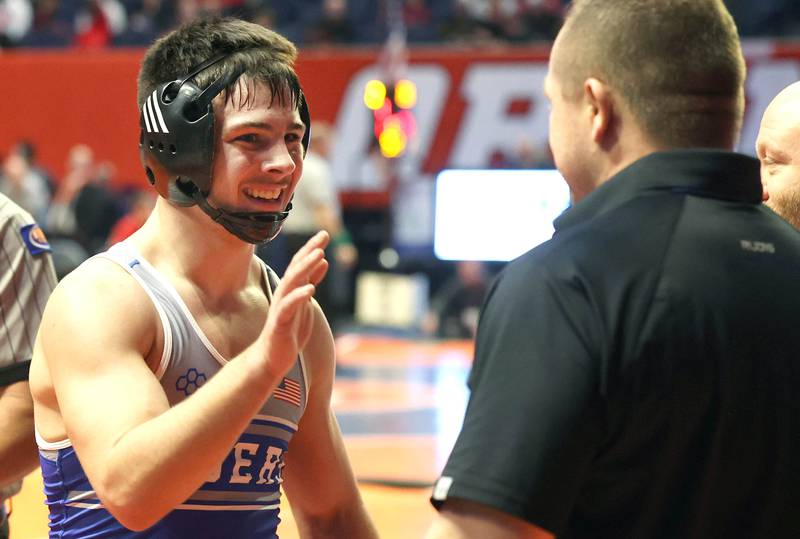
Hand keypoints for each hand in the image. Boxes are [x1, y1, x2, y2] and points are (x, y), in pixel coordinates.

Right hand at [259, 231, 329, 379]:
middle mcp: (284, 294)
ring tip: (319, 255)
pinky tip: (311, 289)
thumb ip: (311, 282)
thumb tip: (324, 261)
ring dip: (305, 268)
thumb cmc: (288, 330)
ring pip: (291, 283)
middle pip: (296, 268)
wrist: (271, 358)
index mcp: (291, 290)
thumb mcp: (305, 302)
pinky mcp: (279, 323)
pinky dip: (298, 296)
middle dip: (309, 251)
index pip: (300, 264)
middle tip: (323, 236)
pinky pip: (288, 307)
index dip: (311, 249)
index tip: (324, 234)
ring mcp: (281, 307)